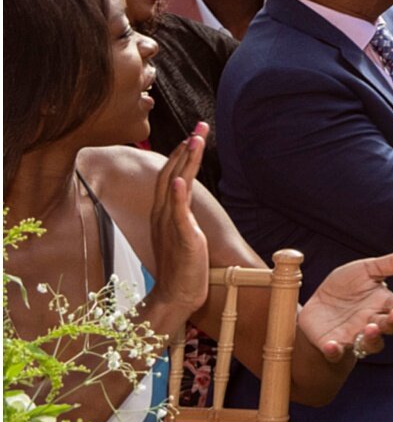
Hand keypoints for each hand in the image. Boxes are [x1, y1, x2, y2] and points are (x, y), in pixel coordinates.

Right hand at [140, 130, 211, 331]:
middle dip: (186, 148)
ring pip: (174, 186)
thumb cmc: (182, 266)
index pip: (169, 175)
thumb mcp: (183, 233)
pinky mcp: (182, 238)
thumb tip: (188, 198)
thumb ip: (183, 214)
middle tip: (200, 126)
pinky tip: (179, 180)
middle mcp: (163, 215)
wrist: (175, 295)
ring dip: (184, 162)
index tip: (193, 134)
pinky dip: (176, 195)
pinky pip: (177, 214)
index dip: (181, 154)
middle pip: (170, 173)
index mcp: (164, 213)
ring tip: (194, 139)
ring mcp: (171, 225)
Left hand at [300, 245, 392, 360]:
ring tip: (370, 328)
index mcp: (383, 305)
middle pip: (389, 327)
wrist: (315, 305)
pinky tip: (333, 345)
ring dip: (373, 338)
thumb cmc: (345, 287)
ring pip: (370, 343)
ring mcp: (355, 336)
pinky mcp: (333, 346)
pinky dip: (335, 351)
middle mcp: (373, 323)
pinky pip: (336, 353)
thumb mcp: (367, 269)